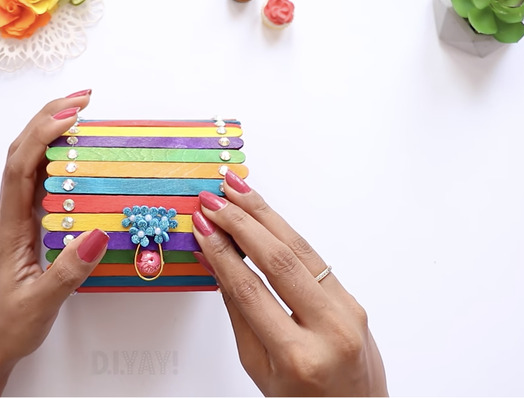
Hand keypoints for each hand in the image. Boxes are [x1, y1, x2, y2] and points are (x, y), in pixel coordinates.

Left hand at [0, 90, 108, 396]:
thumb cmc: (9, 323)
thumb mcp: (42, 301)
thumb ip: (69, 270)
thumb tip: (98, 233)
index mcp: (11, 227)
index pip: (21, 168)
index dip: (42, 136)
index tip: (71, 114)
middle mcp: (11, 215)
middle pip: (21, 153)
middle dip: (48, 118)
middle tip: (83, 98)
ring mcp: (18, 219)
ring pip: (28, 163)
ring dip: (49, 132)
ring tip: (78, 111)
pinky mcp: (28, 226)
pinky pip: (38, 181)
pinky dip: (54, 156)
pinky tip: (73, 154)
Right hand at [191, 171, 387, 395]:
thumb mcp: (259, 368)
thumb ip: (239, 313)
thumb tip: (216, 263)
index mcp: (297, 356)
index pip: (249, 291)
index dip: (222, 253)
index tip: (202, 226)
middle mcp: (329, 329)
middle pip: (279, 260)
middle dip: (241, 223)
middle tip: (214, 199)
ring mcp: (348, 311)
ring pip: (301, 249)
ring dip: (265, 214)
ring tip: (237, 190)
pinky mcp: (354, 299)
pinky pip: (316, 258)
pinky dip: (286, 231)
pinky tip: (265, 215)